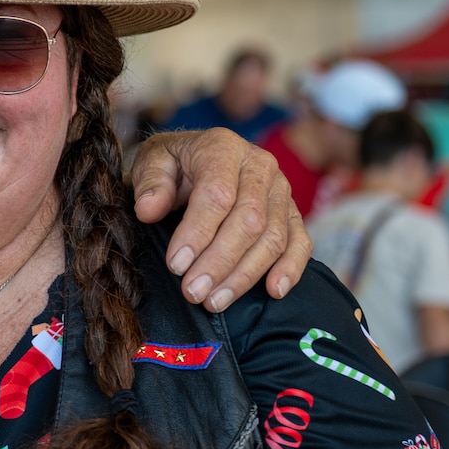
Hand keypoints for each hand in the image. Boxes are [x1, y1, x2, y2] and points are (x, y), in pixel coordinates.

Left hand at [130, 128, 310, 310]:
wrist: (198, 156)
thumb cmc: (173, 163)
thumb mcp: (152, 162)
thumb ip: (150, 183)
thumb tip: (148, 210)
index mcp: (223, 148)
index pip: (217, 195)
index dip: (197, 233)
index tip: (176, 265)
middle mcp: (260, 166)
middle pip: (249, 220)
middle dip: (220, 262)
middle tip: (193, 292)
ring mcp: (281, 191)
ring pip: (273, 237)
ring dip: (245, 275)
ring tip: (215, 301)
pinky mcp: (293, 212)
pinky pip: (300, 242)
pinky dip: (290, 268)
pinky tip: (273, 292)